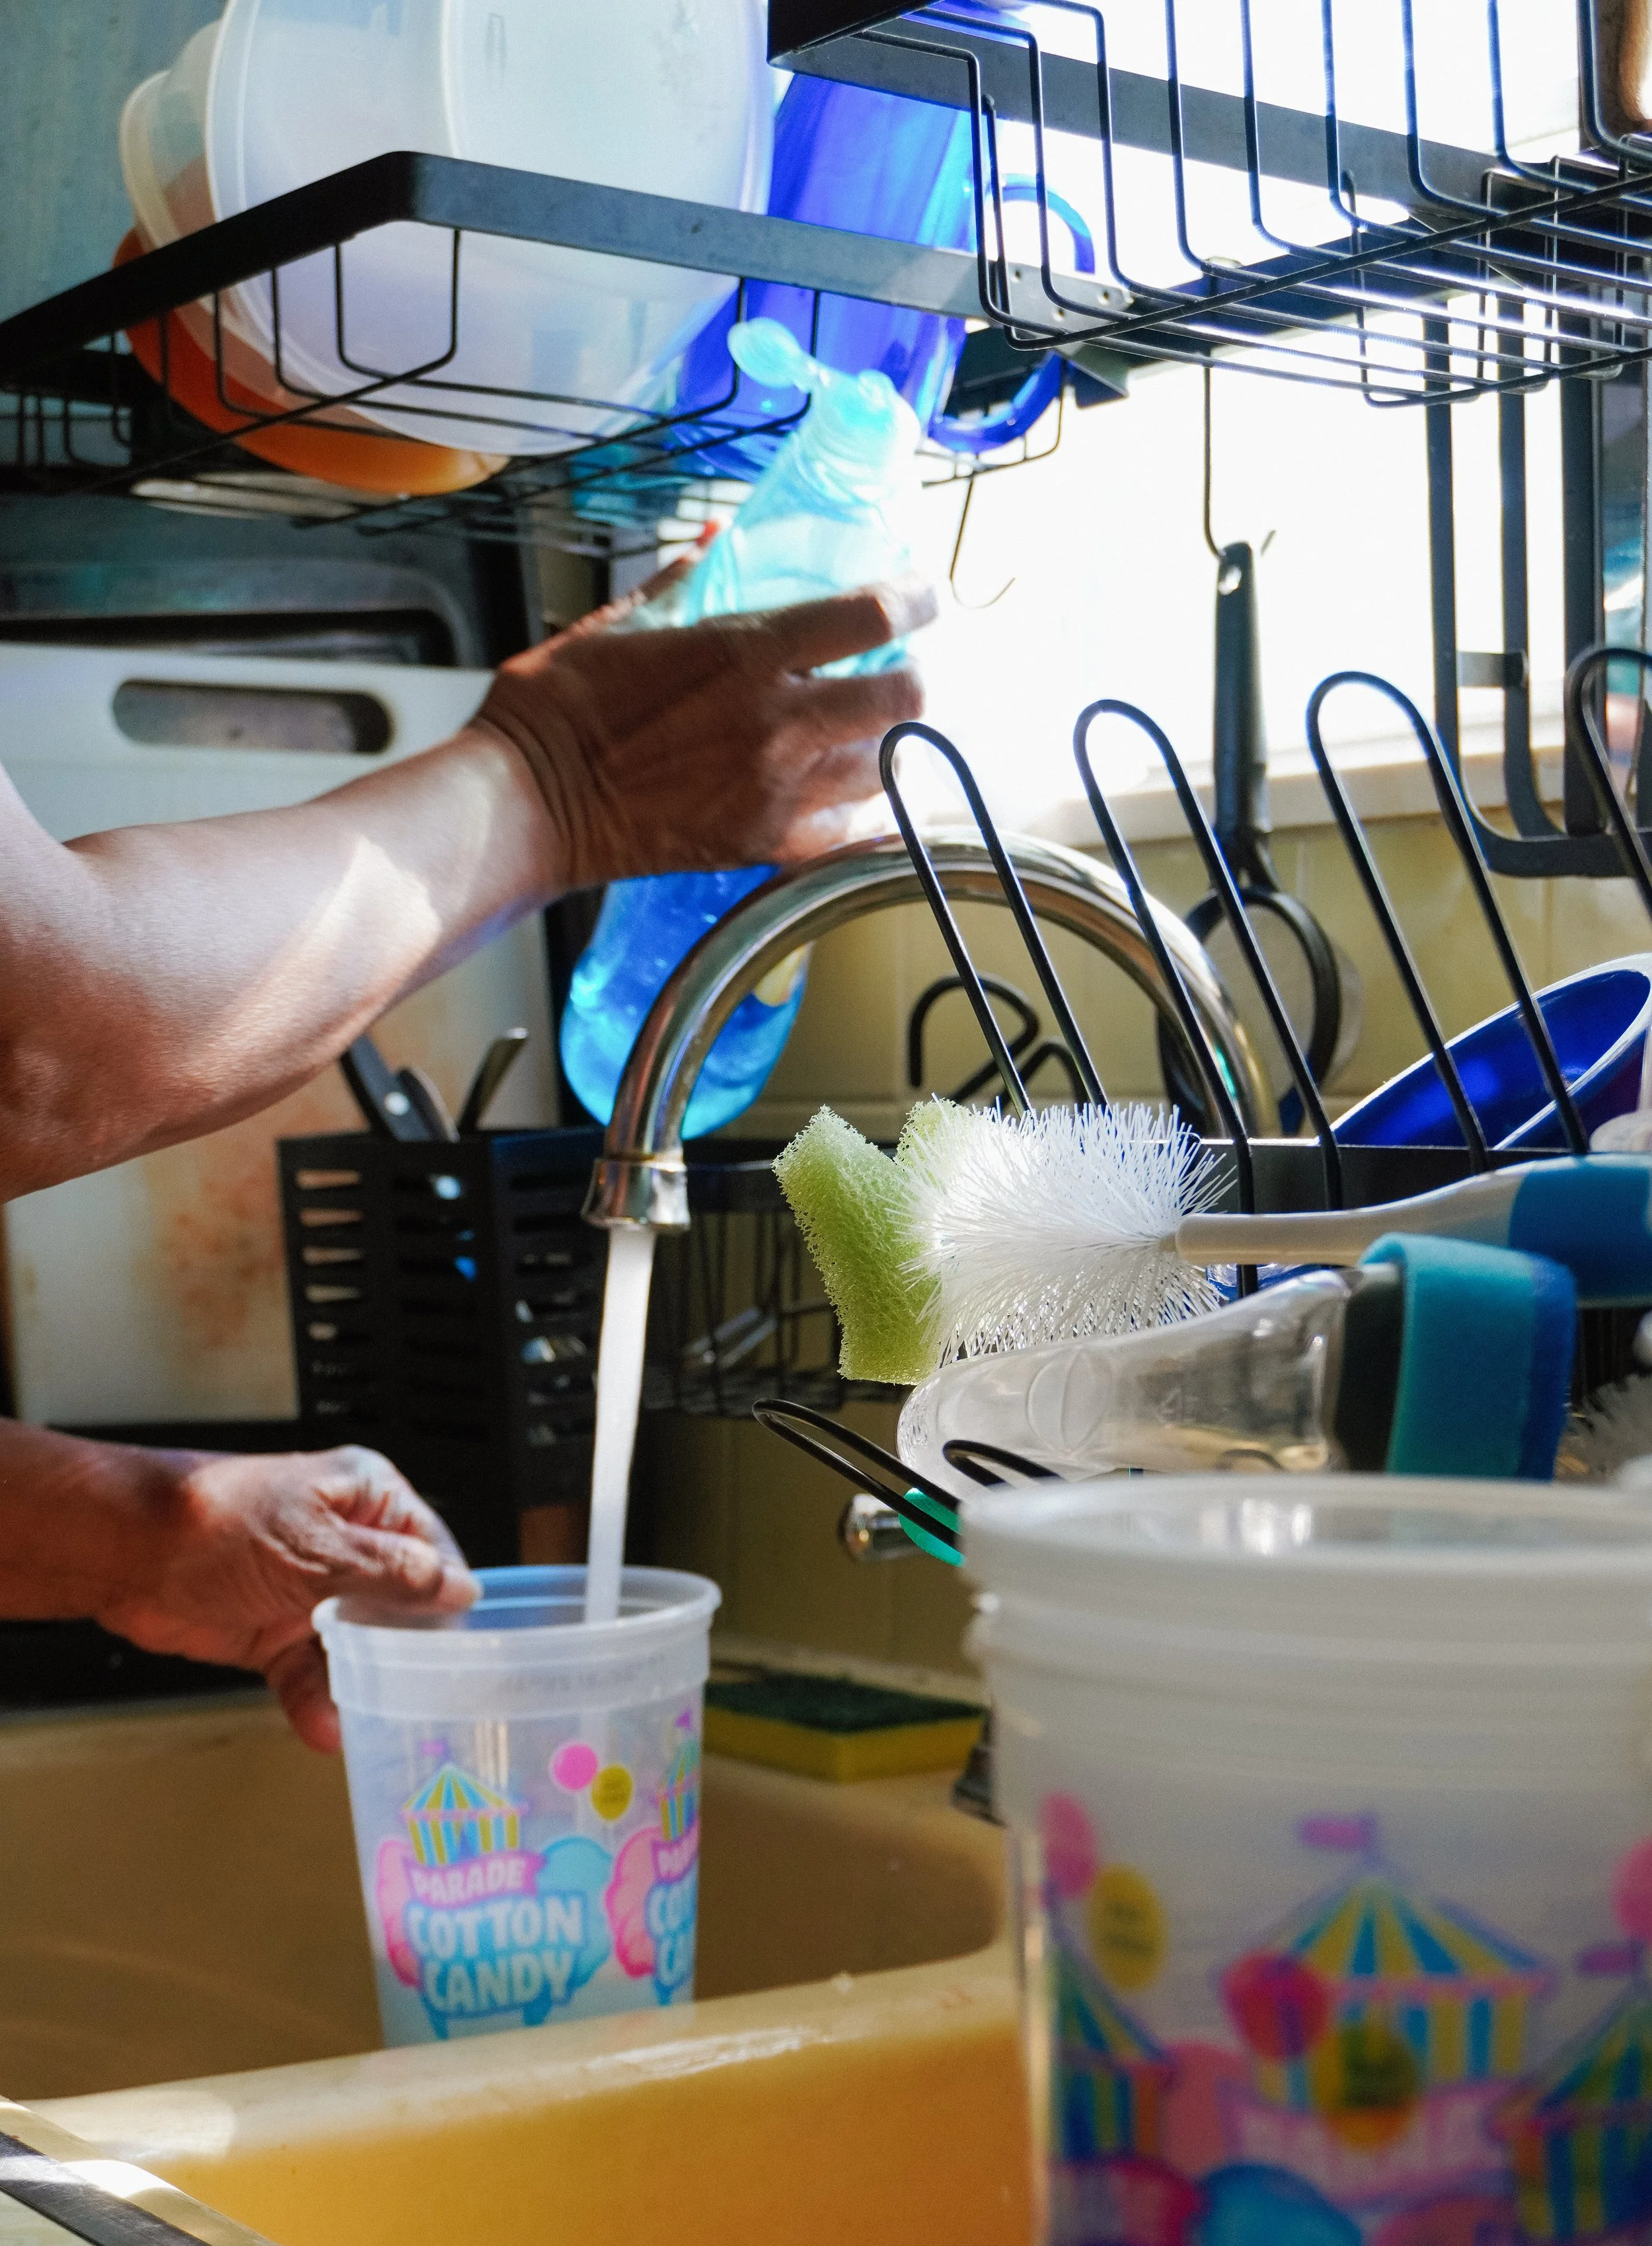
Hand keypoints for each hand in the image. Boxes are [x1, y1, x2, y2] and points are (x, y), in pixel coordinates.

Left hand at [97, 1446, 475, 1752]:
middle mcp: (344, 1543)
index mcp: (365, 1498)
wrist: (127, 1553)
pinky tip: (326, 1728)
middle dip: (409, 1649)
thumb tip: (457, 1588)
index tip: (461, 1643)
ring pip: (357, 1646)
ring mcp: (309, 1591)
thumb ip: (391, 1573)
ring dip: (363, 1683)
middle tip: (430, 1692)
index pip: (431, 1549)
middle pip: (400, 1603)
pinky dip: (317, 1702)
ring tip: (379, 1719)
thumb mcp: (317, 1547)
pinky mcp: (274, 1633)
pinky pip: (309, 1674)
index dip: (448, 1596)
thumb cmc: (215, 1521)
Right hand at [474, 564, 937, 890]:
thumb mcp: (620, 622)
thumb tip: (718, 537)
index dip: (918, 600)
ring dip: (890, 744)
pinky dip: (857, 807)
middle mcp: (778, 722)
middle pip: (905, 698)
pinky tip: (842, 789)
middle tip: (899, 670)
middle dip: (916, 679)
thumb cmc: (561, 708)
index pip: (873, 617)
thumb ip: (685, 577)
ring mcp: (776, 789)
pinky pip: (846, 828)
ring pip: (886, 766)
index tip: (927, 596)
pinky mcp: (762, 843)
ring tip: (872, 730)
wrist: (530, 805)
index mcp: (747, 652)